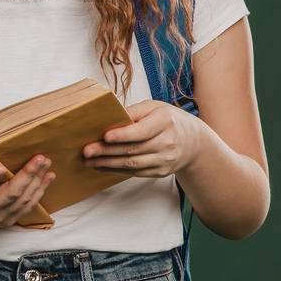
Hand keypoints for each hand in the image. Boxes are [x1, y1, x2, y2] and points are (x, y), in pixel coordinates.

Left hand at [82, 100, 203, 177]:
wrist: (194, 141)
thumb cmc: (167, 120)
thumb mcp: (154, 108)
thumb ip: (133, 111)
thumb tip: (108, 117)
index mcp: (165, 121)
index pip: (142, 131)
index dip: (123, 135)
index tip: (105, 136)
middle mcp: (168, 142)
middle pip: (133, 149)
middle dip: (107, 151)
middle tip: (86, 151)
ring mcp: (165, 159)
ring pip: (132, 164)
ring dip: (107, 164)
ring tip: (88, 161)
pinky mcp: (161, 172)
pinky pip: (135, 173)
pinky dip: (116, 170)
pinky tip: (101, 167)